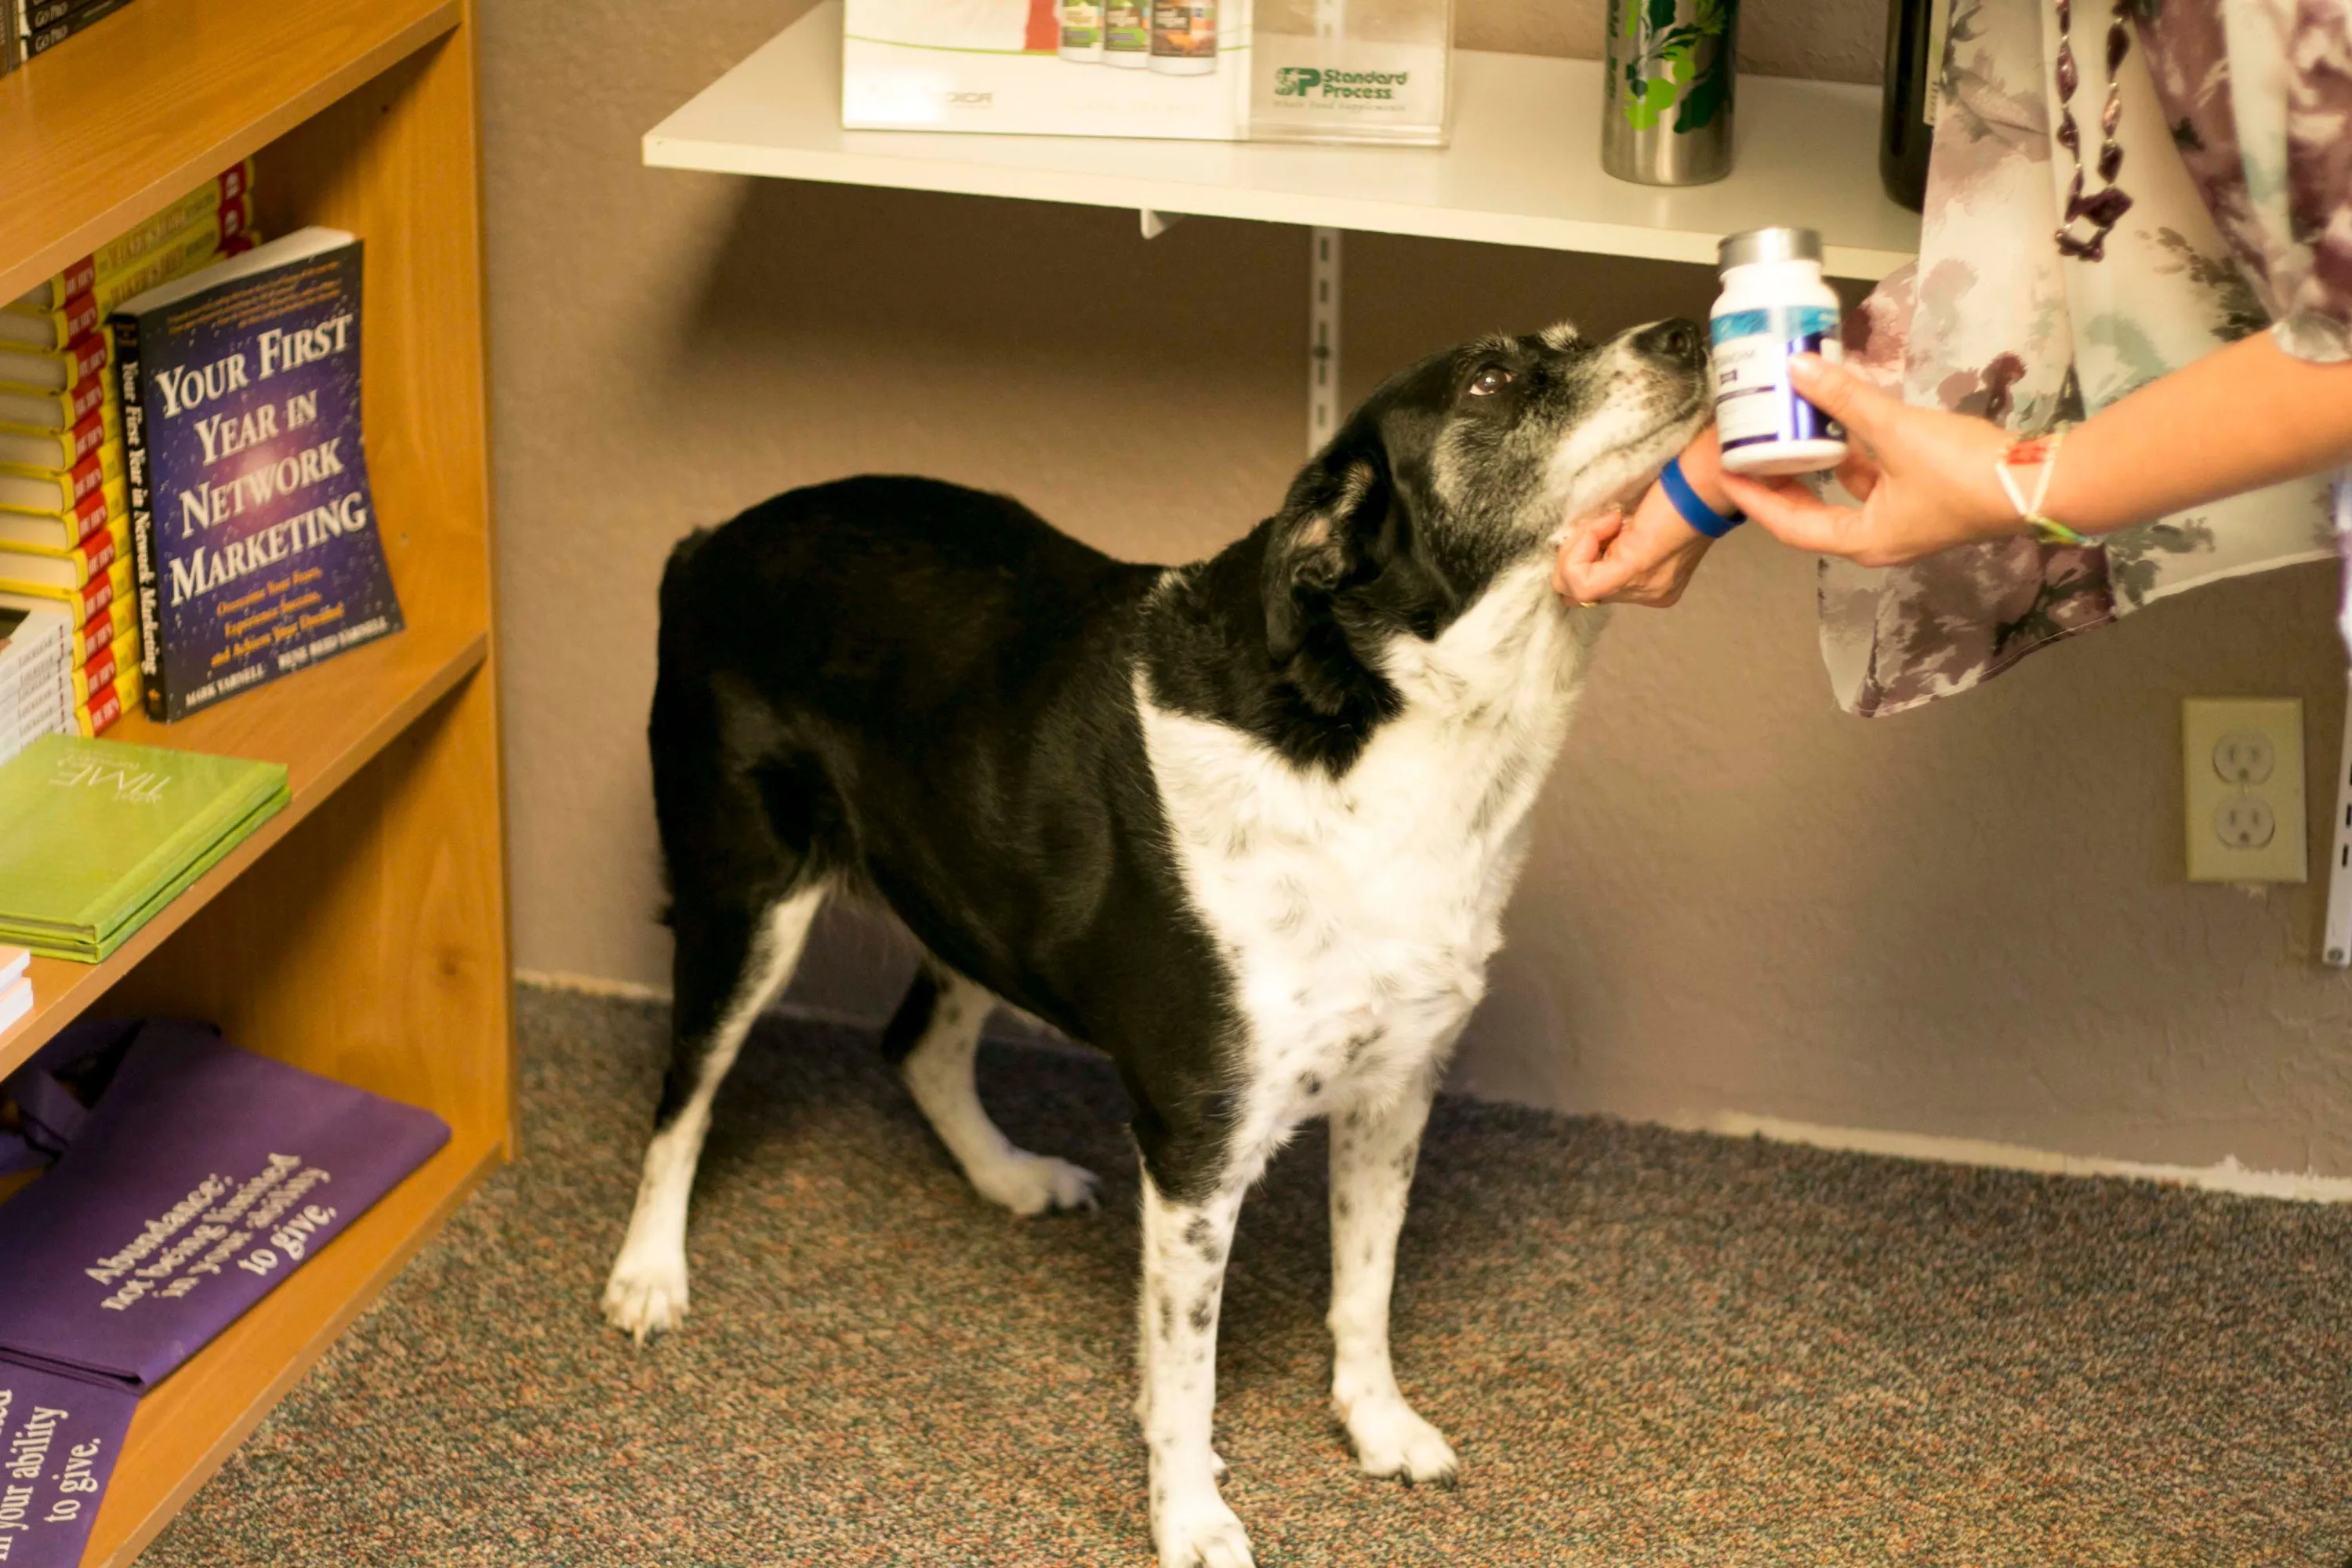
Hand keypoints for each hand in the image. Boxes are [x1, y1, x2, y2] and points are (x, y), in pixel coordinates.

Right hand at [1553, 428, 1725, 607]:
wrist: (1706, 477)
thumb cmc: (1678, 488)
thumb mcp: (1639, 522)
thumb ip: (1614, 541)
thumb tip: (1578, 546)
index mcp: (1656, 583)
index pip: (1593, 590)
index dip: (1582, 555)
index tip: (1611, 520)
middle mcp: (1651, 594)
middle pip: (1579, 595)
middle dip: (1575, 556)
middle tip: (1603, 522)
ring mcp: (1643, 588)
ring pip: (1575, 590)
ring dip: (1580, 546)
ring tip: (1611, 520)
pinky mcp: (1632, 571)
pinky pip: (1582, 580)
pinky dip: (1583, 544)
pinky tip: (1610, 521)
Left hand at [1715, 354, 2023, 566]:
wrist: (2041, 482)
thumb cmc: (1964, 471)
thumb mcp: (1895, 430)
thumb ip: (1844, 399)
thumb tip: (1797, 368)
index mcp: (1863, 539)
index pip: (1789, 526)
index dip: (1754, 498)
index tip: (1727, 471)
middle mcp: (1878, 538)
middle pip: (1812, 513)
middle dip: (1782, 481)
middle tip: (1752, 450)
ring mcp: (1904, 521)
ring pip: (1846, 492)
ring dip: (1821, 462)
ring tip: (1791, 429)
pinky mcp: (1925, 501)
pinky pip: (1875, 479)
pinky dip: (1856, 454)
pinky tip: (1846, 422)